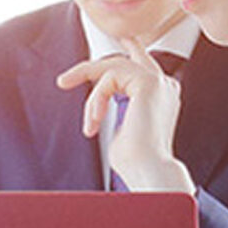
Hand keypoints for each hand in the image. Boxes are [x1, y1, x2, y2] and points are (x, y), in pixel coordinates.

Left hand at [56, 39, 194, 193]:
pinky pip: (110, 78)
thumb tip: (98, 108)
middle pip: (124, 59)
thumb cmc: (135, 159)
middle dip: (90, 68)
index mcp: (161, 96)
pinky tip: (96, 122)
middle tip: (64, 81)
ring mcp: (158, 82)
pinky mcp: (148, 82)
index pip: (138, 65)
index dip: (117, 59)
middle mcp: (163, 85)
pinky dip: (97, 100)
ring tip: (91, 123)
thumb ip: (115, 110)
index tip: (90, 66)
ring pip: (112, 68)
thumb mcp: (121, 129)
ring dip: (94, 98)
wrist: (148, 168)